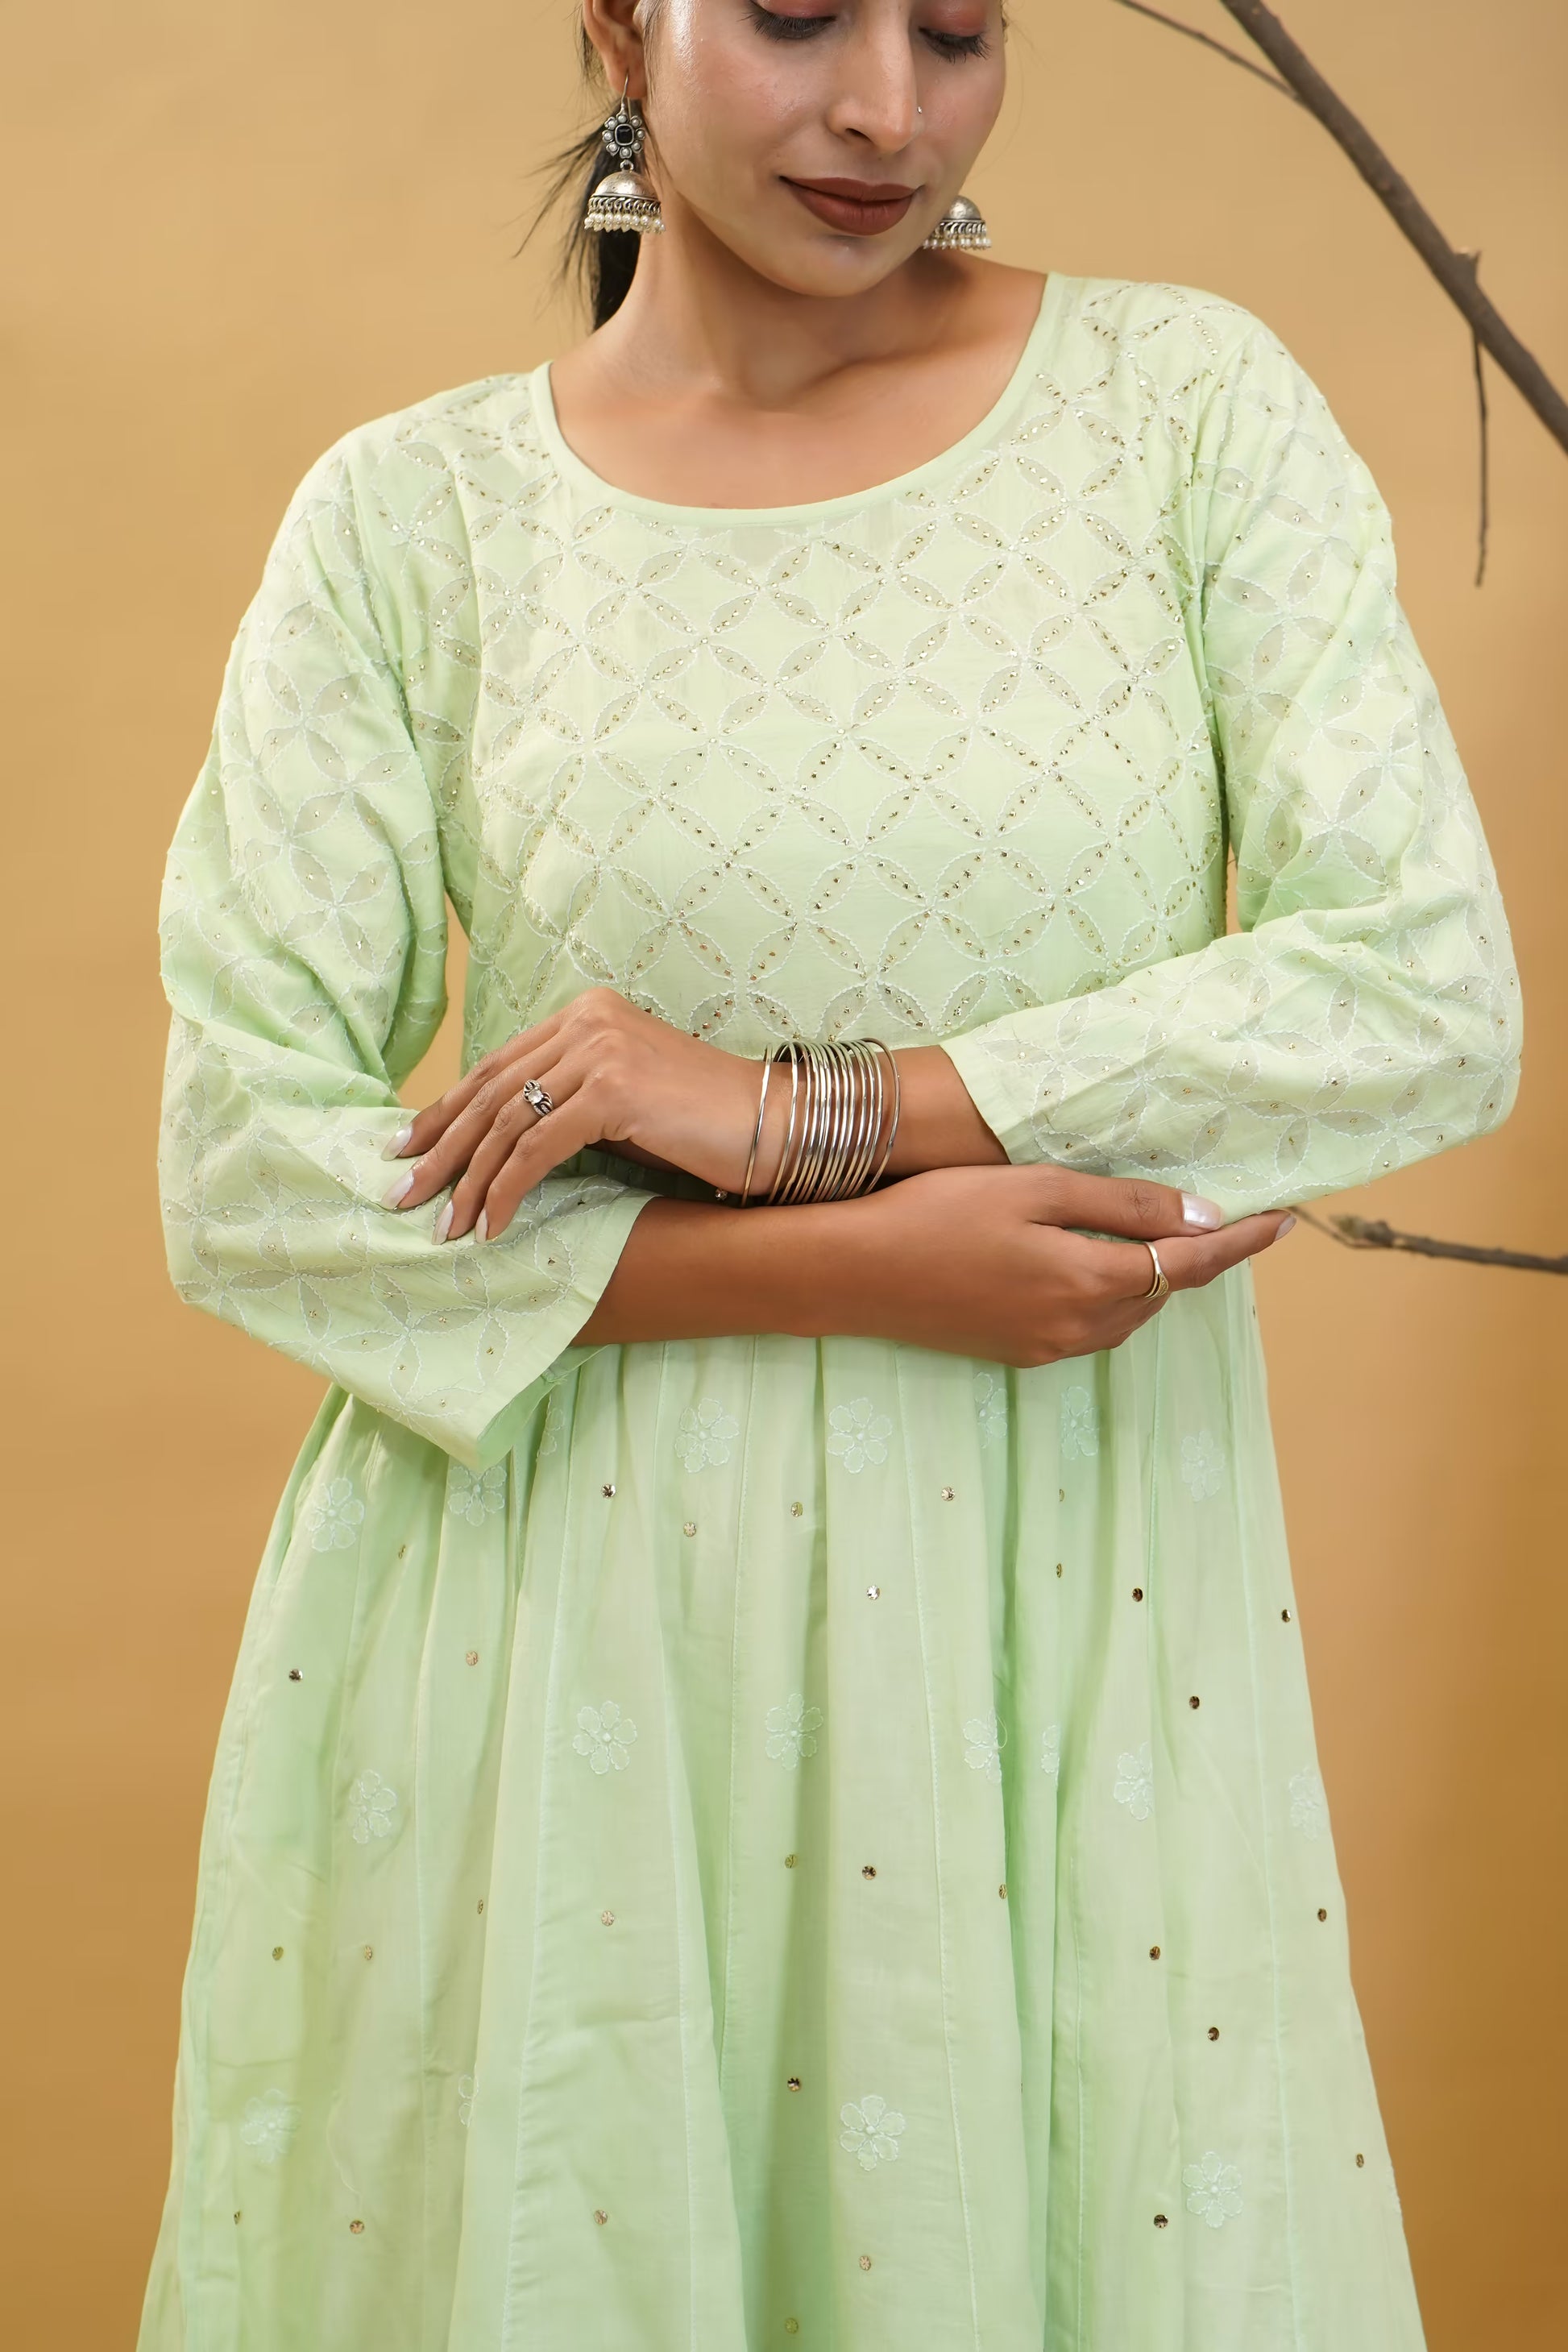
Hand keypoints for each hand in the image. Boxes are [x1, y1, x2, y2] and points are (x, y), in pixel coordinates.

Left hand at [382, 989, 766, 1240]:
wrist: (773, 1126)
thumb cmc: (701, 1125)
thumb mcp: (620, 1102)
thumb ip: (564, 1101)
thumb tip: (495, 1144)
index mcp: (584, 1014)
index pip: (495, 1066)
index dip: (445, 1111)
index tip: (408, 1150)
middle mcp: (586, 1021)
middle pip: (489, 1091)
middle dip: (441, 1149)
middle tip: (402, 1194)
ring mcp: (600, 1051)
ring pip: (506, 1123)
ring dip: (468, 1181)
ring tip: (444, 1225)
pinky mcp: (614, 1090)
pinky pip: (537, 1148)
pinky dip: (507, 1191)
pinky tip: (492, 1225)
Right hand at [808, 1164, 1291, 1363]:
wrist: (856, 1274)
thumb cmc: (938, 1215)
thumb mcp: (1034, 1189)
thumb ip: (1121, 1206)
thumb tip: (1202, 1217)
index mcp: (1091, 1281)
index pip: (1193, 1262)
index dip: (1243, 1240)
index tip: (1284, 1217)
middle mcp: (1081, 1327)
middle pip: (1165, 1292)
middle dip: (1200, 1257)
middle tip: (1228, 1215)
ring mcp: (1049, 1347)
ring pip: (1130, 1313)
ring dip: (1155, 1278)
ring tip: (1164, 1235)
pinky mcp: (1021, 1353)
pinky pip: (1093, 1326)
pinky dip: (1113, 1296)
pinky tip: (1096, 1265)